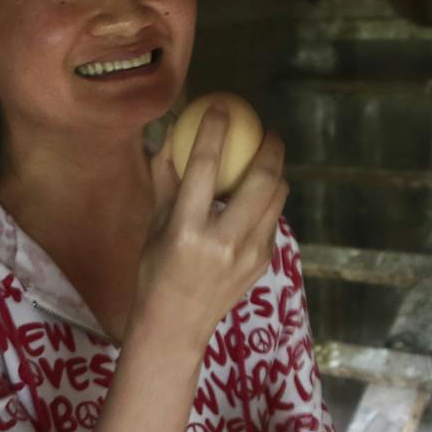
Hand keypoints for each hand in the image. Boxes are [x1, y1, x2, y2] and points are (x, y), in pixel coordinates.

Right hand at [134, 106, 287, 342]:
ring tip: (269, 155)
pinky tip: (260, 192)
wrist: (176, 324)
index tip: (221, 107)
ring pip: (277, 196)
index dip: (214, 130)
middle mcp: (223, 241)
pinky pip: (273, 218)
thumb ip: (165, 178)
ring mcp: (249, 254)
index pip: (205, 167)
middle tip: (266, 130)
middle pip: (260, 179)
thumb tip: (171, 132)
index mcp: (187, 230)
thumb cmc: (156, 270)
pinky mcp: (263, 262)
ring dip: (276, 170)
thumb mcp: (155, 224)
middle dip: (270, 147)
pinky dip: (269, 199)